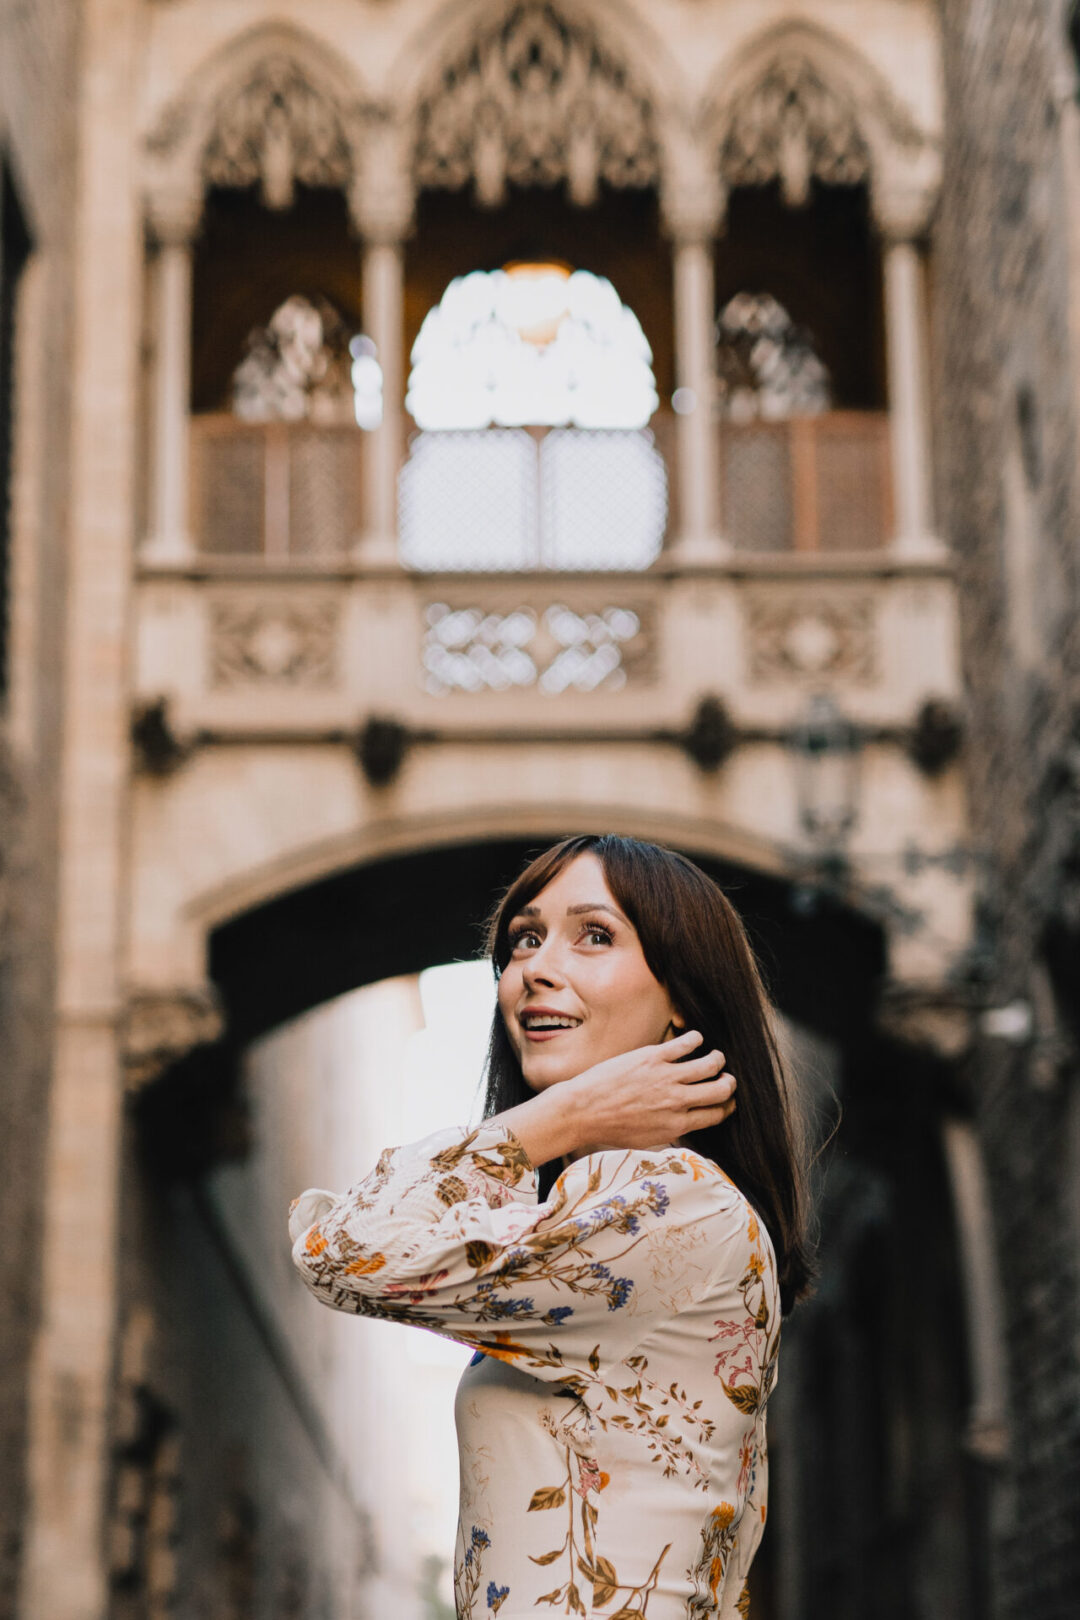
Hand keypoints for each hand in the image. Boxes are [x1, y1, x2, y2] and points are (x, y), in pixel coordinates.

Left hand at [566, 1029, 735, 1151]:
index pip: (717, 1114)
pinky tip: (694, 1039)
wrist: (582, 1111)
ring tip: (714, 1056)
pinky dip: (696, 1039)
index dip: (727, 1105)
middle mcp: (677, 1102)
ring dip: (717, 1059)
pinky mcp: (653, 1057)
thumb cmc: (611, 1128)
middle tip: (726, 1077)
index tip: (726, 1099)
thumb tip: (686, 1125)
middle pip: (721, 1089)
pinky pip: (686, 1043)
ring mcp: (666, 1077)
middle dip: (729, 1082)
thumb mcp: (647, 1140)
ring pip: (710, 1063)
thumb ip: (670, 1131)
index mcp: (677, 1124)